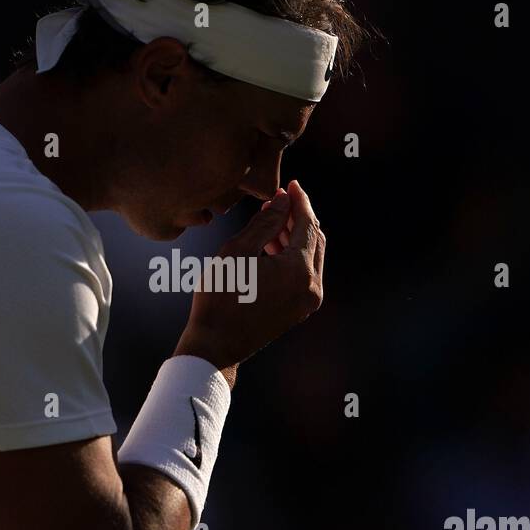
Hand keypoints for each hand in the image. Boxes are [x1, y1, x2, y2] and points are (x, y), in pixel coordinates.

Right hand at [174, 179, 325, 371]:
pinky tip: (271, 247)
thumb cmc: (220, 297)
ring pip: (309, 257)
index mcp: (299, 271)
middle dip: (299, 218)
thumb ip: (266, 223)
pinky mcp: (298, 310)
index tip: (291, 185)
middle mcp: (311, 287)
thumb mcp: (238, 251)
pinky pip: (303, 274)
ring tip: (271, 222)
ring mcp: (307, 301)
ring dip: (294, 237)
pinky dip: (292, 257)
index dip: (300, 201)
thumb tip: (283, 202)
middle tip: (280, 201)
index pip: (308, 224)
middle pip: (314, 240)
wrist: (215, 344)